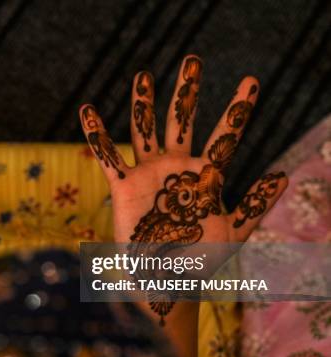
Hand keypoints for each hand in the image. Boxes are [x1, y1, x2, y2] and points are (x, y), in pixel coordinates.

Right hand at [79, 55, 286, 356]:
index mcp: (205, 175)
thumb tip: (284, 174)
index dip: (237, 110)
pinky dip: (97, 135)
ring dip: (144, 103)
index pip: (224, 136)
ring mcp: (149, 173)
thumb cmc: (201, 261)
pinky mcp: (124, 186)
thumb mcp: (235, 233)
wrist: (164, 280)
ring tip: (143, 75)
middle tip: (192, 60)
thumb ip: (256, 204)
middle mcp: (176, 167)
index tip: (251, 83)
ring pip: (145, 130)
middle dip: (188, 92)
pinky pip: (108, 156)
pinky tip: (87, 110)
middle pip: (183, 120)